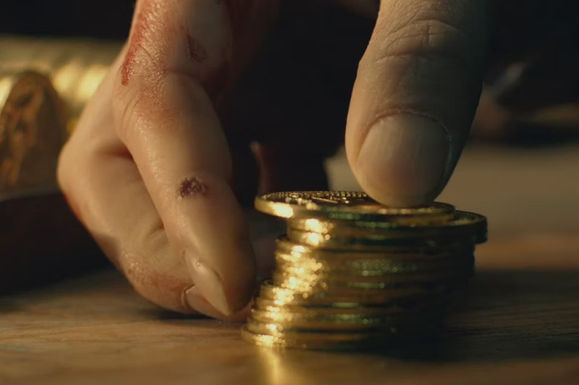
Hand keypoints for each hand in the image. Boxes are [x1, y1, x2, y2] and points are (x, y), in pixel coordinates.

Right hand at [57, 0, 487, 318]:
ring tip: (280, 283)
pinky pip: (242, 176)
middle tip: (236, 298)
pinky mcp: (275, 105)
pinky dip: (266, 224)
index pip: (155, 93)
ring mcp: (236, 78)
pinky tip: (316, 245)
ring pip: (169, 177)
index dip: (182, 194)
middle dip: (162, 240)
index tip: (237, 279)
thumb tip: (397, 181)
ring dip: (210, 242)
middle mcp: (201, 40)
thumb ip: (421, 57)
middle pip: (120, 151)